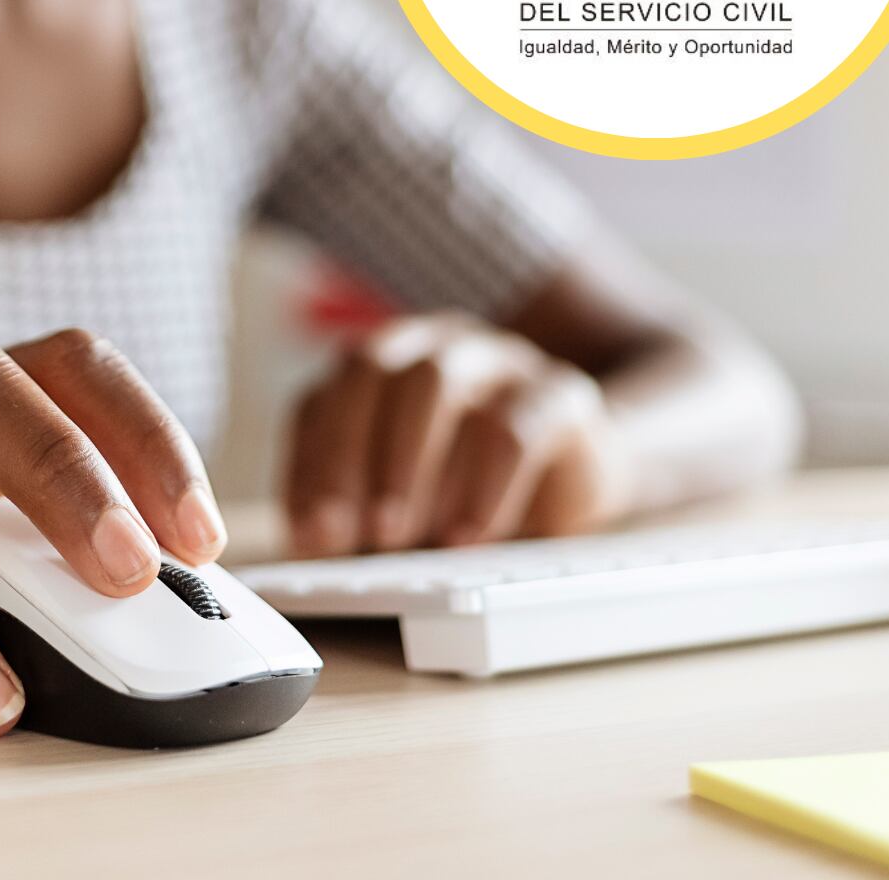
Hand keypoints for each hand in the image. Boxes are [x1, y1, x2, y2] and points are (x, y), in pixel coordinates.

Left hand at [283, 312, 634, 556]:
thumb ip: (352, 511)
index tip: (312, 531)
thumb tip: (314, 541)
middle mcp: (433, 346)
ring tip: (398, 536)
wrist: (576, 476)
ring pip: (436, 383)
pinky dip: (484, 486)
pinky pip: (515, 426)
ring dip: (406, 463)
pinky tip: (468, 536)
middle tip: (349, 533)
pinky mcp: (558, 392)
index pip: (324, 397)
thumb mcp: (397, 505)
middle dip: (349, 455)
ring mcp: (496, 358)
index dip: (311, 463)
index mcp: (379, 365)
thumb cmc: (465, 490)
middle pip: (372, 371)